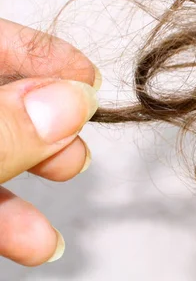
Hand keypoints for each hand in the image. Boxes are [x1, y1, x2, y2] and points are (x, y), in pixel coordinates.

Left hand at [0, 19, 99, 265]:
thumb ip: (1, 130)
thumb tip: (71, 102)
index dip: (43, 53)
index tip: (89, 78)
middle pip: (1, 92)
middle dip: (47, 113)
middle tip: (78, 132)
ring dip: (38, 168)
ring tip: (70, 180)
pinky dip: (8, 215)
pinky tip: (36, 240)